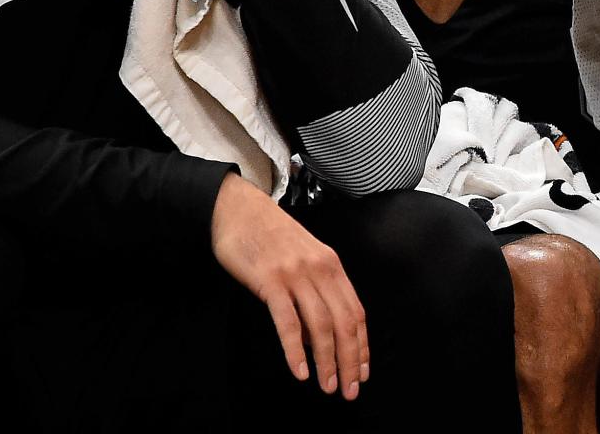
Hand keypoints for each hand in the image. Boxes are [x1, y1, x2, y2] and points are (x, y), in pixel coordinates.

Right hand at [210, 173, 368, 399]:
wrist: (238, 208)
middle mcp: (320, 269)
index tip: (361, 372)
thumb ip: (316, 290)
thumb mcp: (303, 258)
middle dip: (349, 361)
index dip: (361, 346)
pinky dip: (296, 350)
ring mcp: (296, 275)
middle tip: (349, 391)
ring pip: (321, 326)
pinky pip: (288, 322)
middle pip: (344, 323)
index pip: (356, 312)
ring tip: (327, 387)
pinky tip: (300, 371)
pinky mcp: (270, 281)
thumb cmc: (269, 236)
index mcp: (332, 265)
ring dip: (327, 361)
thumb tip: (321, 335)